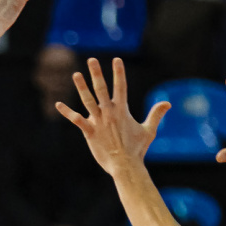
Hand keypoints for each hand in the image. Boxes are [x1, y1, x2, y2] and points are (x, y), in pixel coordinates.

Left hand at [55, 57, 167, 177]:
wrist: (125, 166)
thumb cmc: (137, 149)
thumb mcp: (149, 131)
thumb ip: (156, 115)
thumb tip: (167, 103)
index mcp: (122, 110)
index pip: (121, 87)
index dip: (119, 72)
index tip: (116, 59)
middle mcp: (109, 113)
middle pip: (102, 89)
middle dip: (96, 73)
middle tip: (91, 59)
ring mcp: (98, 121)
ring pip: (88, 101)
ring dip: (81, 87)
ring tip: (76, 74)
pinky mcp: (89, 132)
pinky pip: (76, 120)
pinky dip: (67, 112)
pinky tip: (58, 104)